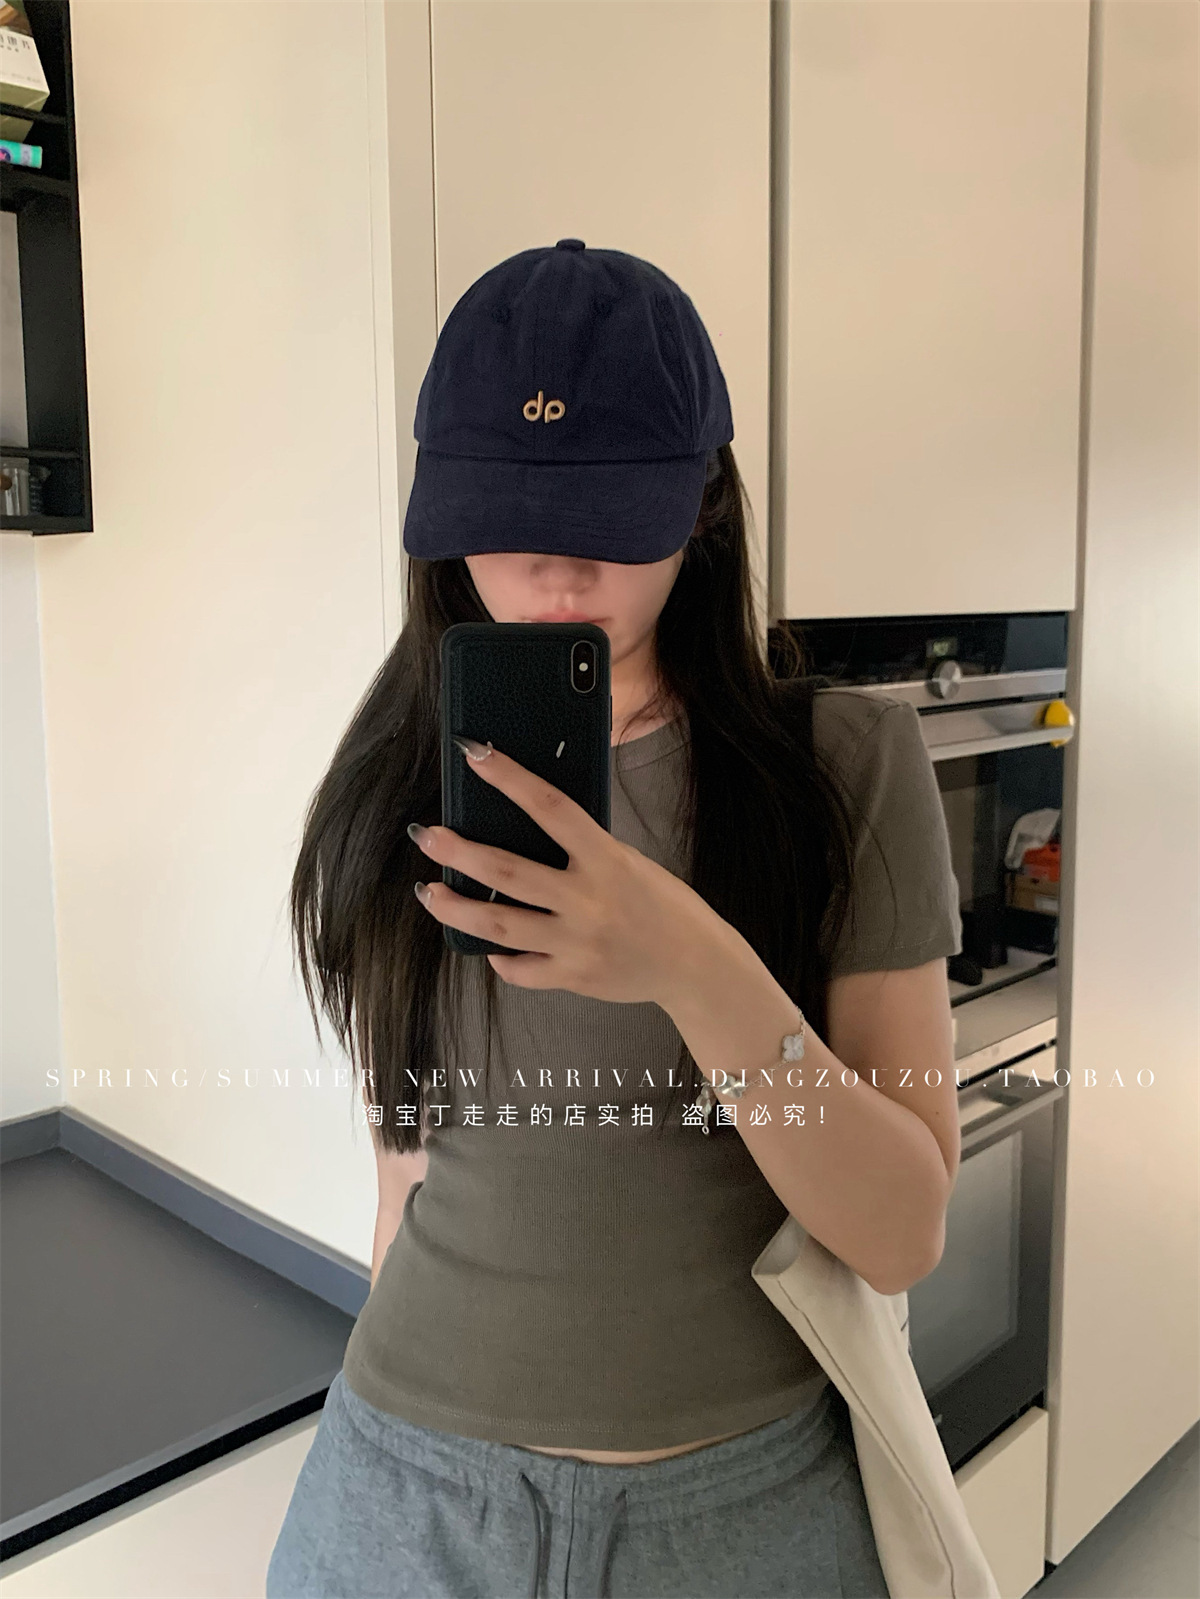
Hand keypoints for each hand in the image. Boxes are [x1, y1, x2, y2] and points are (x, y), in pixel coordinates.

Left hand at [409, 736, 721, 1005]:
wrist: (695, 965)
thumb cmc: (664, 905)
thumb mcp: (629, 862)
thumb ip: (585, 850)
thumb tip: (531, 825)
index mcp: (607, 861)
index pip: (551, 808)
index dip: (510, 778)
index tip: (475, 754)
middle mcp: (588, 901)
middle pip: (508, 872)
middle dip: (460, 852)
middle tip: (427, 836)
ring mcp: (577, 943)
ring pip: (500, 926)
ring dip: (456, 908)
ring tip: (429, 893)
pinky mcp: (572, 976)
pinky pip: (521, 969)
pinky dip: (498, 958)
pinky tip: (485, 945)